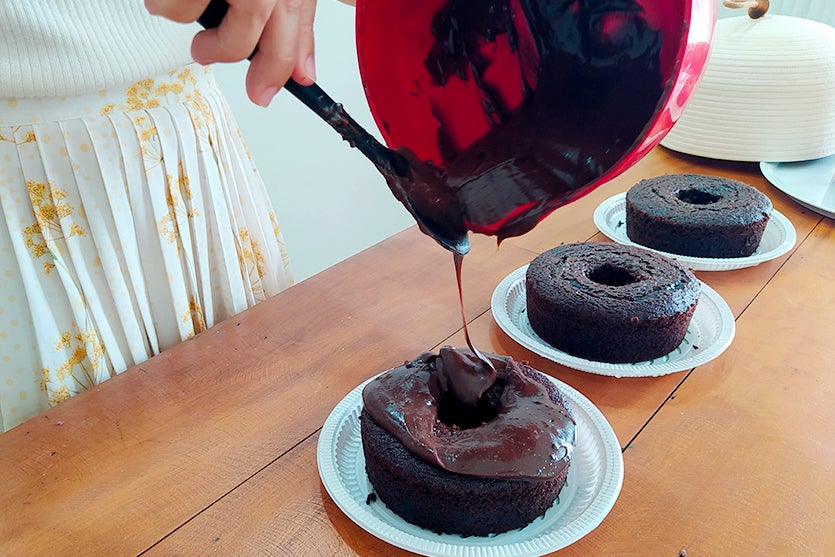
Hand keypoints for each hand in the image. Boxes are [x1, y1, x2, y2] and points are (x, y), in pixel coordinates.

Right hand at [145, 0, 317, 106]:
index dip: (274, 74)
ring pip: (183, 12)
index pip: (286, 40)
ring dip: (176, 9)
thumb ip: (295, 24)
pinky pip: (164, 1)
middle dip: (220, 50)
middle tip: (205, 49)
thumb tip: (303, 71)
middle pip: (239, 36)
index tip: (261, 93)